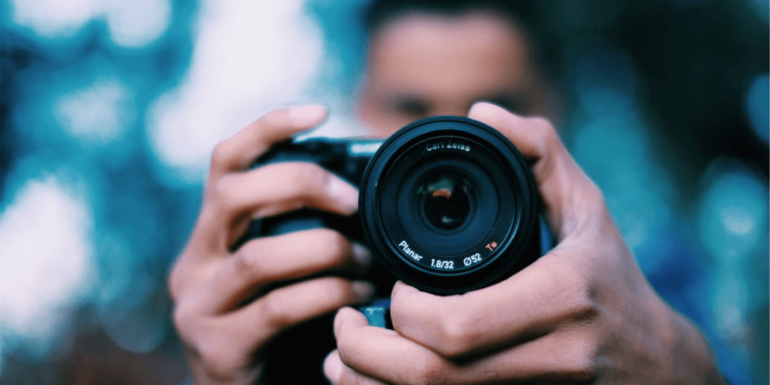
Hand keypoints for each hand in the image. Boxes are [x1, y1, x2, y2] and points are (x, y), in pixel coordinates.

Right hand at [169, 105, 374, 384]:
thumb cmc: (280, 327)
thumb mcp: (283, 271)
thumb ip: (301, 232)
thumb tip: (365, 192)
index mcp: (212, 234)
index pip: (226, 163)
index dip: (268, 128)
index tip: (318, 111)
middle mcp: (194, 262)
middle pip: (235, 195)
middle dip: (302, 184)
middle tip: (354, 202)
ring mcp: (199, 306)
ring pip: (260, 255)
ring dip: (326, 251)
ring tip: (368, 262)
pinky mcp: (218, 348)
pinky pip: (278, 307)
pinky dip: (326, 295)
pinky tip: (357, 296)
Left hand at [325, 102, 723, 384]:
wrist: (651, 364)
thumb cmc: (612, 279)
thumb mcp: (587, 207)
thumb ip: (539, 151)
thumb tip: (481, 111)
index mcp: (561, 297)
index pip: (457, 324)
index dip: (404, 311)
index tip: (390, 286)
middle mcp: (550, 356)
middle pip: (432, 375)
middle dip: (368, 353)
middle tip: (345, 323)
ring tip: (342, 357)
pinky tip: (371, 383)